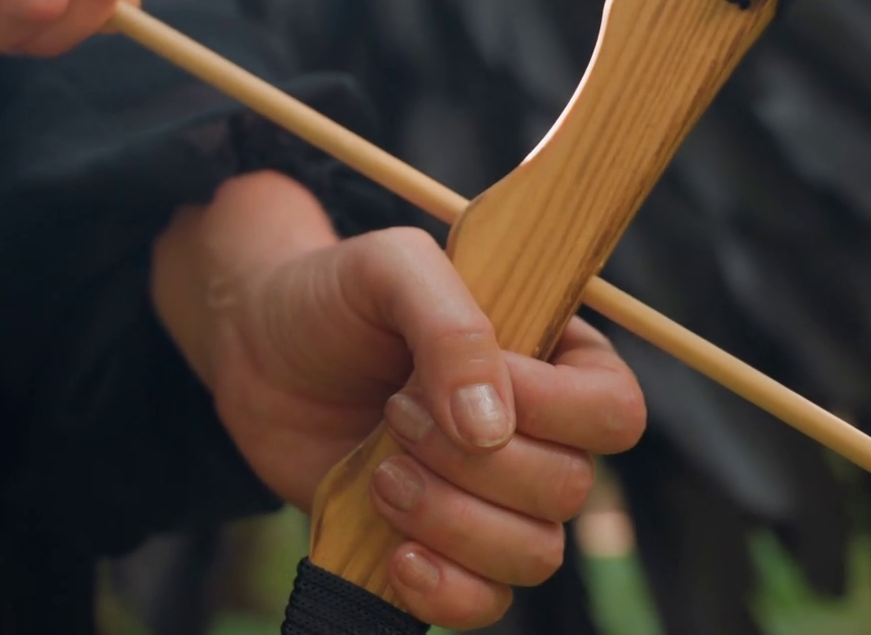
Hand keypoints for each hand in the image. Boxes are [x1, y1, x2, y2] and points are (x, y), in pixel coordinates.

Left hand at [152, 172, 646, 630]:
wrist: (257, 349)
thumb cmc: (335, 296)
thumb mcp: (390, 268)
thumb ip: (452, 326)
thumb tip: (493, 430)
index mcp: (553, 359)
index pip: (613, 411)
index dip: (547, 410)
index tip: (446, 381)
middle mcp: (539, 435)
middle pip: (570, 488)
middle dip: (472, 462)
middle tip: (394, 412)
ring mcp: (492, 499)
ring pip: (535, 554)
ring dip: (453, 521)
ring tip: (382, 475)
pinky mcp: (444, 548)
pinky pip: (488, 603)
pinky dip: (447, 591)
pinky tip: (397, 554)